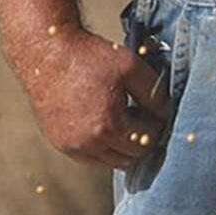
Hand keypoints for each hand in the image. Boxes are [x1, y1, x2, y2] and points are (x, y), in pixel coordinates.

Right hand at [18, 26, 167, 170]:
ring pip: (110, 162)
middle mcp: (88, 143)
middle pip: (130, 158)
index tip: (154, 111)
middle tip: (140, 115)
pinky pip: (90, 158)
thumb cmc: (90, 56)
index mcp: (109, 126)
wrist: (48, 52)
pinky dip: (102, 148)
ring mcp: (71, 146)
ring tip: (122, 118)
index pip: (147, 142)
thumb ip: (155, 94)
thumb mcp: (132, 67)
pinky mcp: (59, 143)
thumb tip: (167, 114)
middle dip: (140, 139)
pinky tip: (104, 123)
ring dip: (122, 146)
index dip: (155, 125)